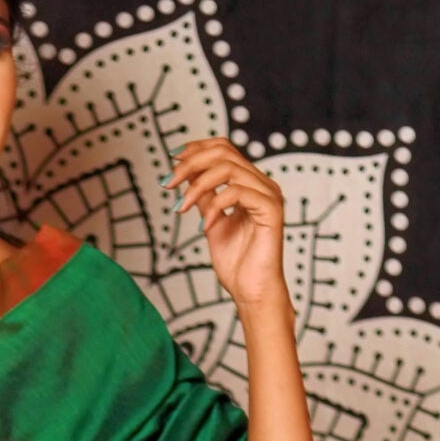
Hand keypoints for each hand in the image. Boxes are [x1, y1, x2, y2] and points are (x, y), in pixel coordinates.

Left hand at [165, 136, 286, 311]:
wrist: (251, 292)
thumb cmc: (236, 263)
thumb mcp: (211, 222)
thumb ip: (205, 197)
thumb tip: (187, 175)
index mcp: (249, 184)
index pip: (224, 149)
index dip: (196, 148)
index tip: (172, 159)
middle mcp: (261, 184)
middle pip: (224, 152)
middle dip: (191, 164)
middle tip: (168, 182)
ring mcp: (268, 195)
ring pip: (229, 168)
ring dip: (198, 185)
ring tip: (182, 207)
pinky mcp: (271, 209)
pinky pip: (238, 192)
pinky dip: (215, 205)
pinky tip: (204, 226)